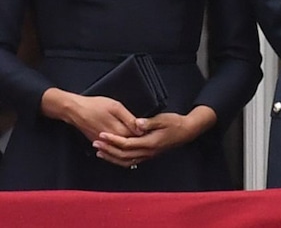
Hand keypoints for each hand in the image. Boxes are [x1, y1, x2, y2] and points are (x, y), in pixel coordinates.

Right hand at [41, 88, 145, 142]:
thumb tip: (141, 128)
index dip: (146, 135)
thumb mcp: (115, 106)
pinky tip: (125, 146)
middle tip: (149, 137)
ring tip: (139, 143)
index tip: (154, 132)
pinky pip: (112, 151)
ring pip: (121, 151)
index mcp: (118, 131)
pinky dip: (120, 150)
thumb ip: (129, 118)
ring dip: (130, 148)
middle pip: (130, 146)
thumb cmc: (94, 105)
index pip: (137, 138)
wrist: (74, 110)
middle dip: (140, 143)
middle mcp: (112, 141)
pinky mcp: (98, 144)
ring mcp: (104, 145)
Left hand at [93, 105, 216, 168]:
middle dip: (108, 150)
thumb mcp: (163, 119)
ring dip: (111, 157)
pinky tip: (112, 156)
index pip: (126, 144)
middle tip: (95, 142)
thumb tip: (137, 123)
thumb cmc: (174, 123)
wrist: (186, 132)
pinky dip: (120, 160)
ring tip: (99, 151)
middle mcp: (147, 152)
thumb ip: (149, 122)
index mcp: (149, 143)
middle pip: (123, 155)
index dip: (113, 140)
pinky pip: (131, 161)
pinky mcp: (148, 155)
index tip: (102, 134)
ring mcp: (148, 156)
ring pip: (126, 161)